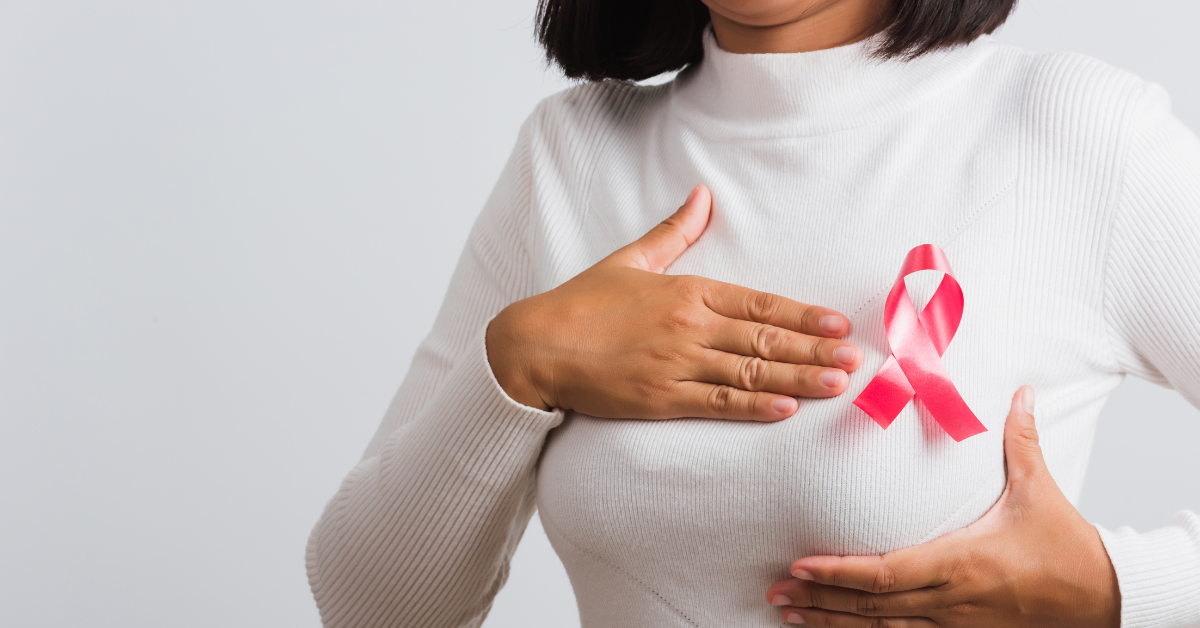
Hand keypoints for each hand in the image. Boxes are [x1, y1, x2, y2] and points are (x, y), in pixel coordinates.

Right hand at [485, 184, 861, 420]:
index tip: (839, 324)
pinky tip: (785, 409)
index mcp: (686, 291)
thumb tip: (703, 194)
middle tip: (856, 361)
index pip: (758, 303)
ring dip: (796, 379)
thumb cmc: (582, 303)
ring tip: (835, 385)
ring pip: (748, 373)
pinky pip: (714, 403)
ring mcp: (674, 364)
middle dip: (814, 350)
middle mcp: (687, 326)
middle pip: (763, 340)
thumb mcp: (630, 260)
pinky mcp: (658, 398)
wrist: (535, 346)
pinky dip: (752, 407)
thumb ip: (674, 231)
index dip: (802, 315)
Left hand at [766, 386, 1120, 626]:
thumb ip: (1021, 440)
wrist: (1106, 602)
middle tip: (774, 589)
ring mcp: (954, 625)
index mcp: (962, 562)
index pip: (887, 573)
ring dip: (831, 622)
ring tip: (787, 612)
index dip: (840, 574)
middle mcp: (951, 599)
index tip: (801, 565)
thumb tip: (1021, 390)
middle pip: (872, 607)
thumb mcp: (1041, 492)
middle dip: (819, 599)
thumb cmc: (1069, 549)